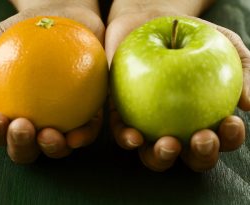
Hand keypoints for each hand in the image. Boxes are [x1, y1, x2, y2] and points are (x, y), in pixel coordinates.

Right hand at [0, 0, 104, 162]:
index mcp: (11, 109)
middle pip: (26, 147)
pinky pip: (87, 130)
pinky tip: (77, 134)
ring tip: (49, 135)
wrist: (65, 15)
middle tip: (23, 126)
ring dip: (52, 149)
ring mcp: (64, 119)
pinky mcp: (89, 113)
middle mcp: (37, 120)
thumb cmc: (26, 29)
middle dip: (21, 145)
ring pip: (56, 146)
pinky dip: (83, 136)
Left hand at [106, 1, 249, 171]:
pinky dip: (127, 139)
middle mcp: (176, 128)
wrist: (146, 21)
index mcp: (202, 117)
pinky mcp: (121, 116)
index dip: (229, 139)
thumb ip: (243, 69)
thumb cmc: (186, 35)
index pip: (221, 138)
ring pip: (154, 155)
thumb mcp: (221, 44)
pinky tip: (133, 136)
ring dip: (162, 157)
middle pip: (190, 156)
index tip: (229, 121)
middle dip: (200, 155)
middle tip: (202, 138)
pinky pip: (122, 134)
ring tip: (168, 144)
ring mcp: (148, 126)